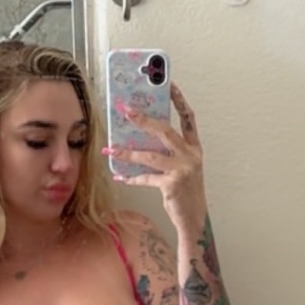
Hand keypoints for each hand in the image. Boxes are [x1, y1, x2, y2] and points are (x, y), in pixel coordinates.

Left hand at [105, 82, 207, 234]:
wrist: (194, 220)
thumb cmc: (186, 194)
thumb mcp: (182, 169)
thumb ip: (170, 154)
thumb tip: (142, 142)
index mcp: (194, 148)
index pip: (188, 118)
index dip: (179, 100)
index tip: (169, 84)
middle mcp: (190, 156)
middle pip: (165, 131)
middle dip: (144, 120)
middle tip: (126, 111)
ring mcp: (182, 170)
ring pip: (150, 155)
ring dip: (128, 153)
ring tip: (110, 149)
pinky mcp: (172, 185)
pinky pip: (146, 178)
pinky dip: (132, 178)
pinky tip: (120, 176)